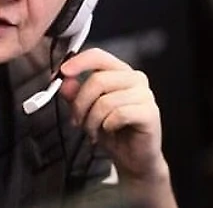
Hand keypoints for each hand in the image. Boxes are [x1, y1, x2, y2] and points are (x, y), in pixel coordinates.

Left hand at [59, 47, 167, 182]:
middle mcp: (135, 78)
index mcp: (120, 71)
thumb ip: (74, 94)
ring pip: (106, 100)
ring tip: (92, 130)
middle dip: (80, 104)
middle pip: (98, 80)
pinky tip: (108, 130)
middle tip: (76, 120)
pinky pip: (119, 114)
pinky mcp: (150, 113)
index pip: (99, 56)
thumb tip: (64, 81)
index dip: (79, 62)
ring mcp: (145, 95)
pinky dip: (107, 125)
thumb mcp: (86, 110)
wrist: (132, 157)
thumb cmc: (111, 130)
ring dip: (92, 120)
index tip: (63, 72)